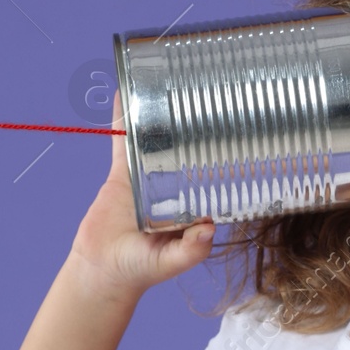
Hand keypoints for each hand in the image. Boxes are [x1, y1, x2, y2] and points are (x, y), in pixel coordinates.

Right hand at [68, 89, 216, 301]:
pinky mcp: (122, 172)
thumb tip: (207, 231)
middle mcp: (174, 183)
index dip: (230, 149)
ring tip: (171, 78)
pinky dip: (123, 117)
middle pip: (192, 145)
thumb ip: (190, 252)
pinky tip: (125, 92)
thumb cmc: (142, 269)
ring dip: (163, 111)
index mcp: (194, 200)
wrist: (102, 271)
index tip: (246, 126)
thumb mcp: (171, 262)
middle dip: (203, 120)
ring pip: (159, 136)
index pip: (217, 169)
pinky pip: (124, 140)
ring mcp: (148, 174)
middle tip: (218, 87)